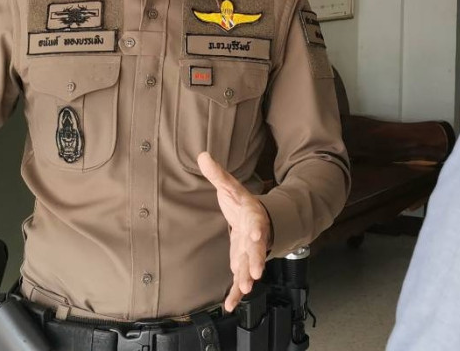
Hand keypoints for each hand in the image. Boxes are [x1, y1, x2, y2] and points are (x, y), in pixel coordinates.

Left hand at [197, 151, 271, 311]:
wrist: (256, 218)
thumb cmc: (241, 202)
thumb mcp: (230, 187)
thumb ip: (218, 174)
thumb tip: (202, 154)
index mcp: (253, 216)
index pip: (256, 222)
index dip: (257, 229)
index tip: (257, 236)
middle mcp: (254, 236)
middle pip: (256, 249)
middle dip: (256, 261)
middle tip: (255, 273)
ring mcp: (250, 252)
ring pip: (250, 267)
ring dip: (247, 279)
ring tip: (245, 291)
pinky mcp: (243, 264)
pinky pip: (240, 280)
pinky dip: (236, 294)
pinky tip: (230, 306)